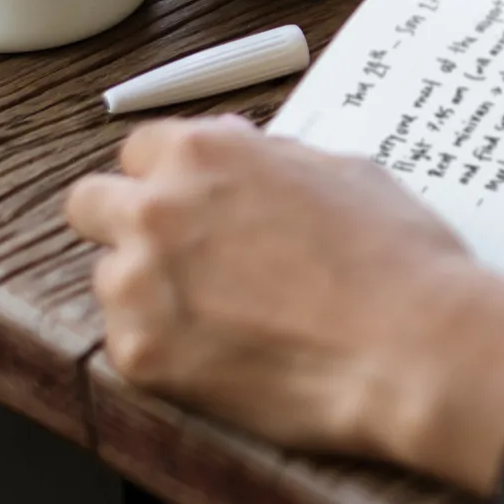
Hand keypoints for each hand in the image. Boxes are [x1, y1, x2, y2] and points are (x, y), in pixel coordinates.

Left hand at [65, 115, 503, 495]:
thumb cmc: (396, 256)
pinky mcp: (141, 355)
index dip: (172, 174)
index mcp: (205, 152)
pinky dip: (170, 348)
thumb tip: (243, 151)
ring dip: (151, 290)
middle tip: (180, 251)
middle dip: (127, 221)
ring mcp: (140, 285)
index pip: (140, 149)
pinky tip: (230, 351)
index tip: (193, 197)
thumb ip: (270, 158)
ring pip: (109, 278)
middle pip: (90, 204)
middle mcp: (158, 209)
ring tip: (226, 314)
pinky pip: (130, 343)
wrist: (414, 345)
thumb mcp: (343, 170)